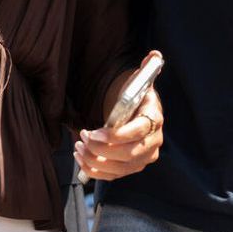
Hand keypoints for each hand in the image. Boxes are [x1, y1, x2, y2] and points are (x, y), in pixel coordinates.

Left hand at [75, 52, 164, 180]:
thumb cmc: (133, 96)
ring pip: (120, 168)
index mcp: (154, 119)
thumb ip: (147, 68)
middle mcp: (153, 142)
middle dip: (102, 150)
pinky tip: (81, 158)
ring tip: (78, 146)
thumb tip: (154, 56)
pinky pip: (113, 176)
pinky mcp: (130, 168)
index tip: (95, 132)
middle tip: (83, 138)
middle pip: (129, 155)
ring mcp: (142, 158)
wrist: (133, 112)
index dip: (117, 136)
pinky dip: (94, 171)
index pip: (140, 132)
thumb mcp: (139, 81)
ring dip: (95, 161)